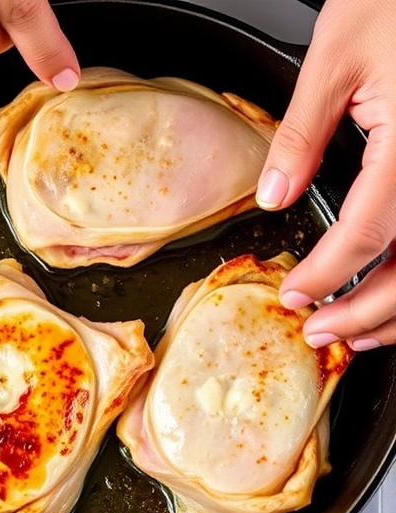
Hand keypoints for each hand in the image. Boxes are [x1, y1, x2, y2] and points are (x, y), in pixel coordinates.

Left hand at [254, 0, 395, 350]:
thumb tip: (273, 197)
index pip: (370, 232)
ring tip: (357, 332)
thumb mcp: (333, 60)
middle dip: (367, 311)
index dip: (328, 276)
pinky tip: (394, 294)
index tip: (294, 298)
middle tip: (320, 334)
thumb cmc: (394, 0)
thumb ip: (299, 136)